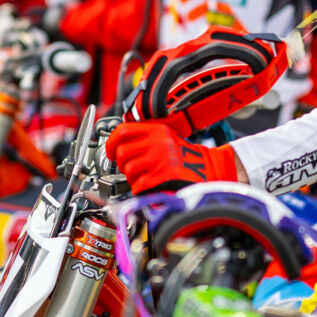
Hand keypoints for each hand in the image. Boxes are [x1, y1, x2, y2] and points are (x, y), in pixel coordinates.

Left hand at [104, 120, 238, 191]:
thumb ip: (142, 137)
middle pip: (122, 153)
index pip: (123, 131)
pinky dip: (140, 187)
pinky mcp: (164, 175)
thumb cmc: (182, 155)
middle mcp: (157, 142)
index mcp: (156, 129)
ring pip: (128, 169)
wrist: (206, 167)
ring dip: (131, 177)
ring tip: (142, 176)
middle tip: (129, 167)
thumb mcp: (163, 137)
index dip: (111, 143)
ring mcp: (160, 158)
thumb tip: (116, 145)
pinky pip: (139, 184)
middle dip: (122, 164)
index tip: (110, 151)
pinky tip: (148, 184)